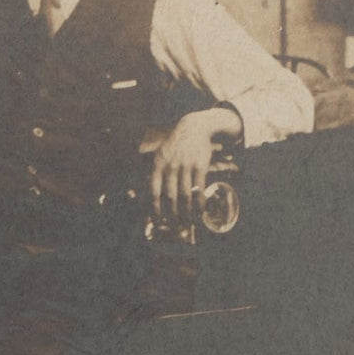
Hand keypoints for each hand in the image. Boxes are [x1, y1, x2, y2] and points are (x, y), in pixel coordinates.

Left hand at [147, 108, 238, 222]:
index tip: (159, 220)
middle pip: (170, 197)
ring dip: (188, 212)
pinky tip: (201, 212)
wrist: (193, 127)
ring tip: (190, 223)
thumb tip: (152, 196)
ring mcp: (186, 166)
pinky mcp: (200, 165)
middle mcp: (170, 166)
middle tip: (176, 226)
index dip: (155, 208)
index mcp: (158, 165)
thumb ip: (156, 173)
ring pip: (185, 195)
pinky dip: (200, 203)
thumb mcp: (160, 155)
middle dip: (173, 215)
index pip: (154, 191)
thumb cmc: (175, 146)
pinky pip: (199, 188)